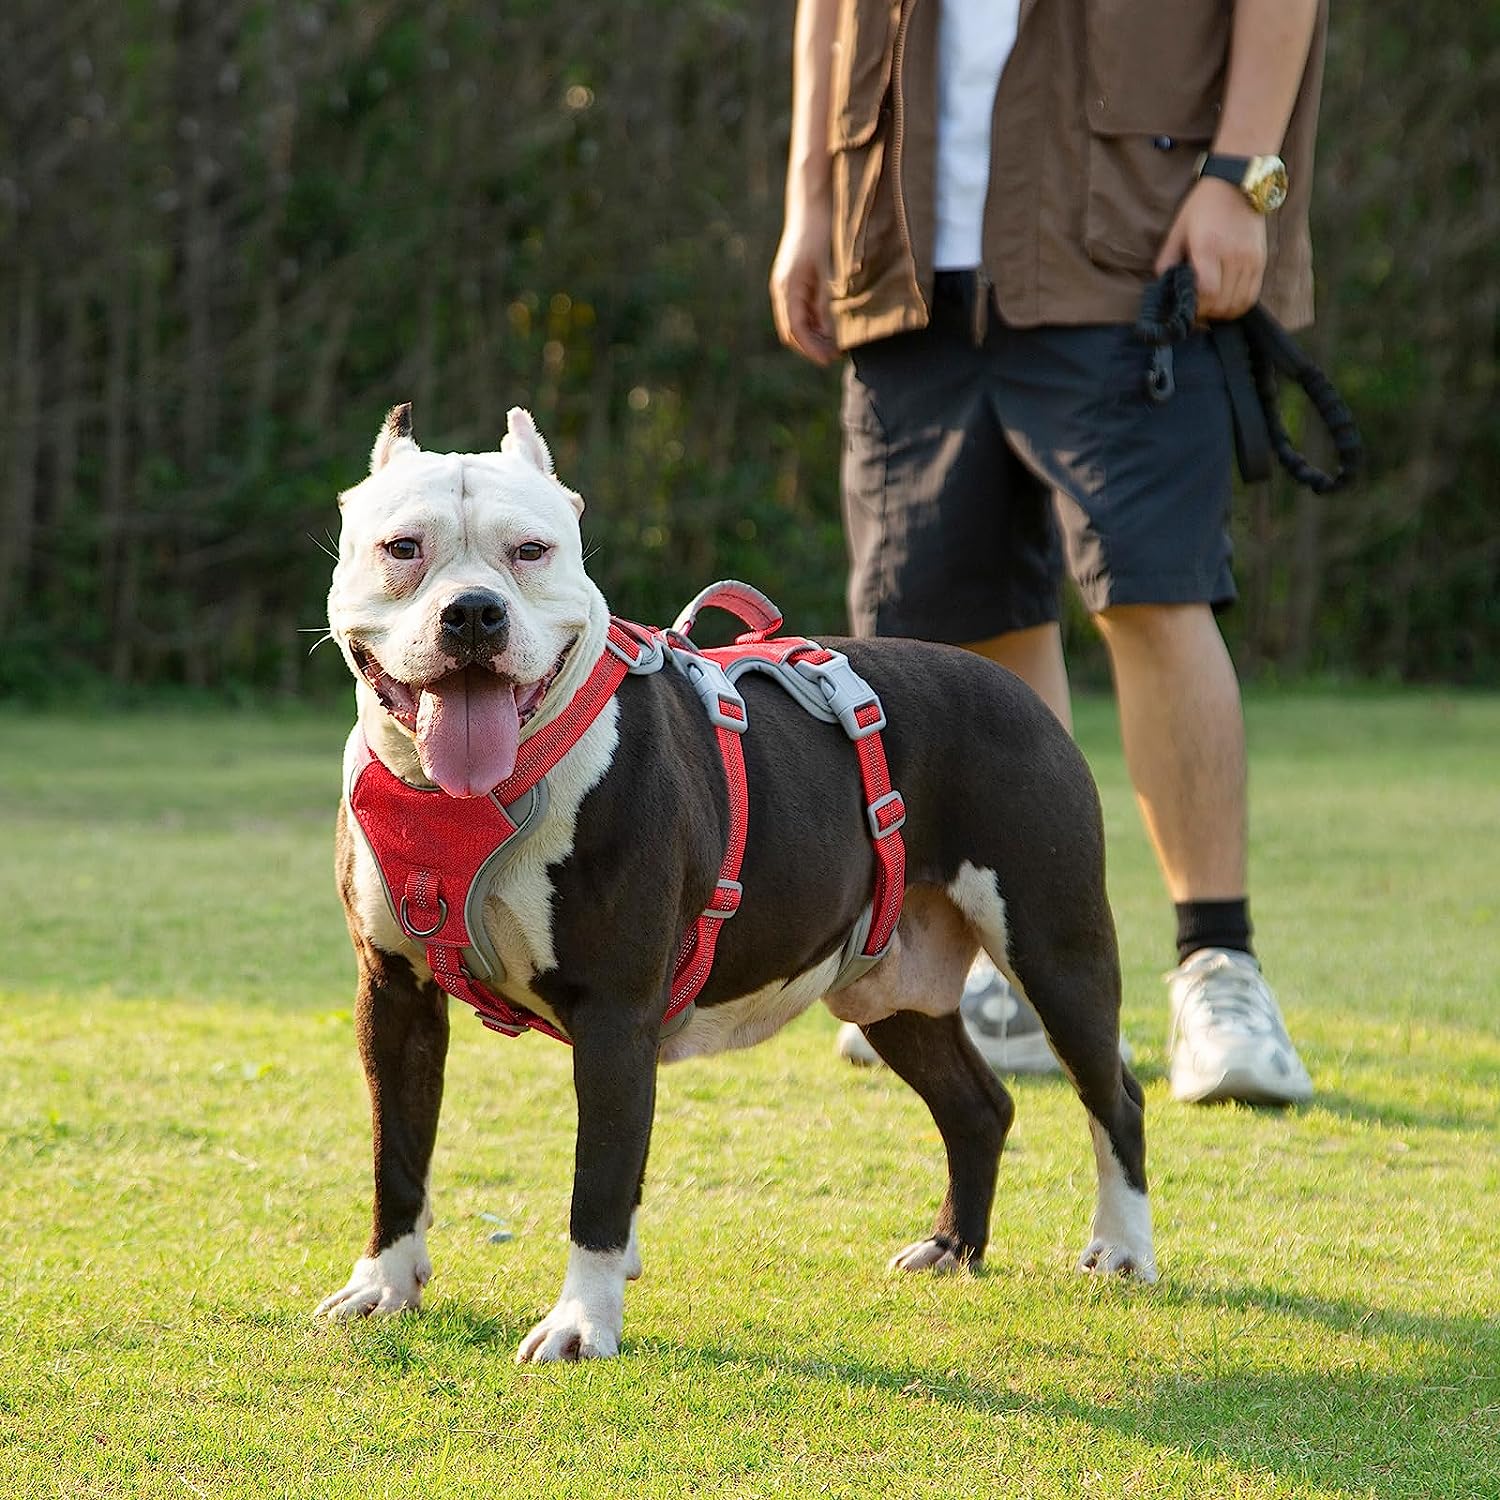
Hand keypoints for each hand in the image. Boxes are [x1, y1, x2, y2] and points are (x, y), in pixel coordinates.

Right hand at [770, 209, 837, 365]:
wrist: (812, 203)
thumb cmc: (821, 231)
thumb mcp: (827, 269)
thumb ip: (824, 301)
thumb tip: (827, 332)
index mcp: (787, 288)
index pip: (796, 330)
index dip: (812, 349)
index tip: (829, 359)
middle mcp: (782, 289)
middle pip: (792, 332)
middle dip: (811, 347)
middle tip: (835, 356)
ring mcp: (786, 285)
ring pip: (795, 323)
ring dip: (812, 337)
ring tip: (835, 345)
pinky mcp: (793, 280)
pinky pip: (799, 310)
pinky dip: (813, 323)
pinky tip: (830, 326)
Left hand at [1154, 176, 1267, 320]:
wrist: (1238, 183)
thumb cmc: (1202, 206)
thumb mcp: (1177, 230)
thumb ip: (1167, 261)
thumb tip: (1162, 288)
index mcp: (1209, 247)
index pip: (1207, 293)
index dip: (1196, 308)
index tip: (1185, 309)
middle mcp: (1233, 255)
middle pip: (1223, 302)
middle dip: (1206, 313)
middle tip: (1195, 312)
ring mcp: (1250, 259)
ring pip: (1238, 303)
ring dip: (1222, 312)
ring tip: (1210, 308)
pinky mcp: (1261, 260)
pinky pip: (1252, 295)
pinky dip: (1238, 305)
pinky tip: (1226, 302)